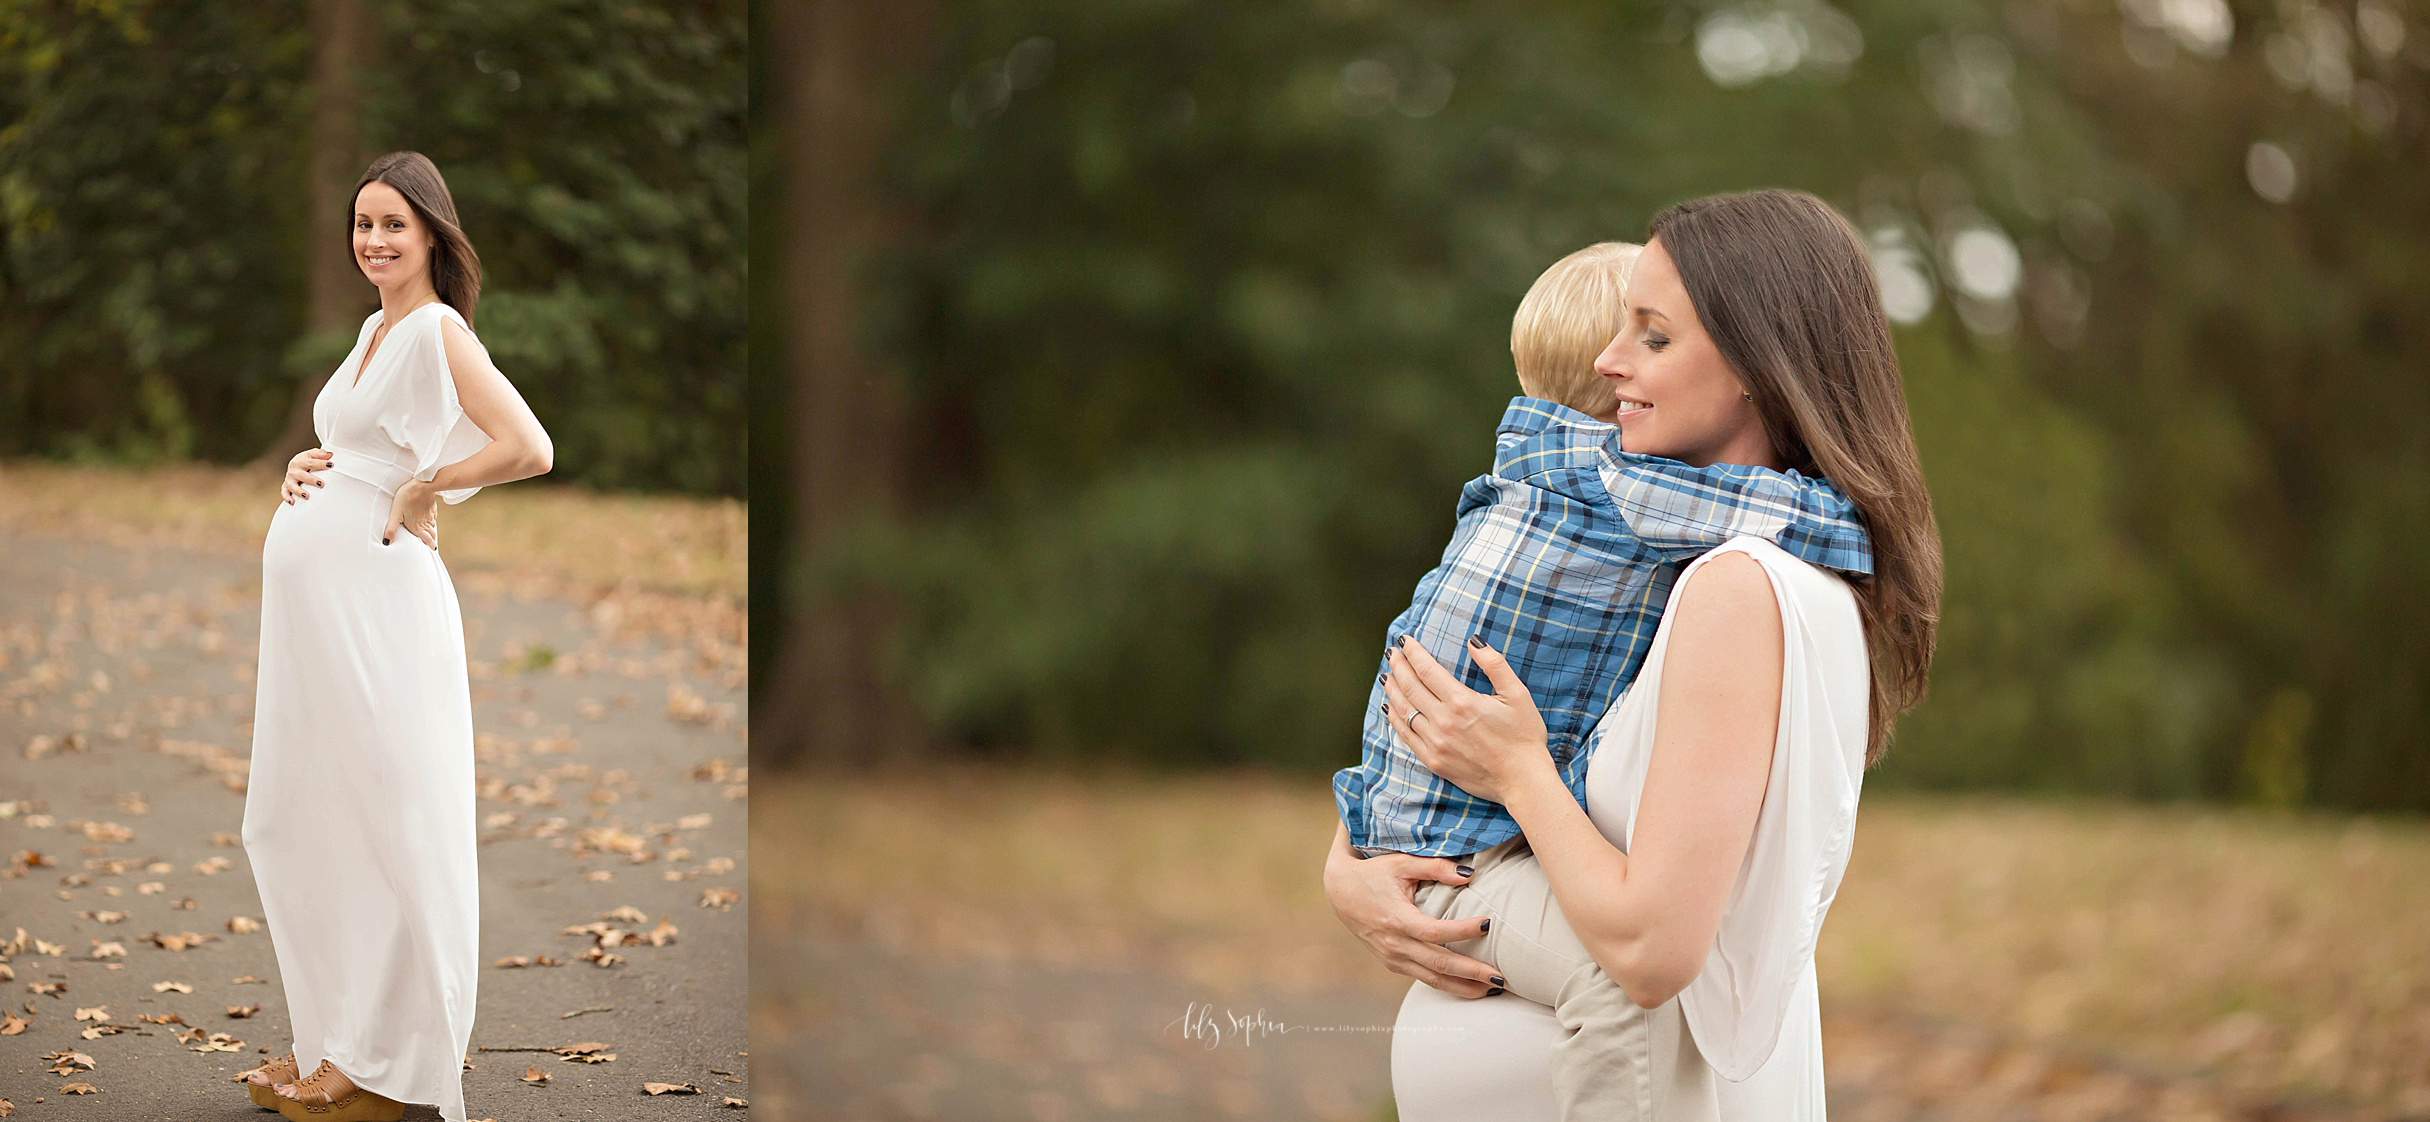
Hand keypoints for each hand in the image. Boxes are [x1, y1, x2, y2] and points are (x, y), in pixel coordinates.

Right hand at [281, 449, 331, 504]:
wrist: (295, 465)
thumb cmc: (306, 461)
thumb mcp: (312, 455)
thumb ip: (320, 454)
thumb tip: (329, 455)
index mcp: (300, 461)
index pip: (311, 462)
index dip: (321, 463)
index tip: (331, 465)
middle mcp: (294, 470)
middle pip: (302, 475)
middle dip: (311, 480)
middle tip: (321, 484)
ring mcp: (289, 479)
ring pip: (292, 486)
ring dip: (299, 491)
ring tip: (307, 496)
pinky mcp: (286, 486)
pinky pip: (285, 492)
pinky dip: (287, 497)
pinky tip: (292, 502)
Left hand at [383, 479, 439, 549]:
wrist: (422, 485)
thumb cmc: (406, 498)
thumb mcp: (395, 514)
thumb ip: (391, 529)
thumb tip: (387, 542)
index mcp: (417, 527)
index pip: (427, 540)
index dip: (430, 545)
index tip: (432, 549)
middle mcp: (426, 523)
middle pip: (432, 535)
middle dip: (432, 540)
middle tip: (432, 544)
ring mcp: (430, 515)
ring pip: (433, 526)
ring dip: (432, 530)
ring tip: (429, 532)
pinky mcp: (433, 508)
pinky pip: (433, 517)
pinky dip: (431, 520)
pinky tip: (428, 517)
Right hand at [1323, 824, 1501, 996]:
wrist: (1339, 892)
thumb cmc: (1373, 873)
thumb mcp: (1400, 863)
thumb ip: (1435, 867)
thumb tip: (1470, 874)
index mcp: (1396, 919)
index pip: (1435, 932)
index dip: (1463, 931)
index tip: (1488, 923)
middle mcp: (1394, 944)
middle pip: (1439, 965)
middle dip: (1472, 973)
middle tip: (1501, 977)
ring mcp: (1392, 958)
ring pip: (1432, 980)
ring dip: (1464, 987)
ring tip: (1493, 990)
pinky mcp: (1393, 963)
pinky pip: (1423, 978)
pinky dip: (1448, 985)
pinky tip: (1470, 986)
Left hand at [1383, 635, 1550, 804]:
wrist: (1522, 780)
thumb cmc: (1523, 736)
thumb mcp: (1517, 694)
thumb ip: (1494, 664)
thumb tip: (1473, 641)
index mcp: (1461, 702)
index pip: (1426, 670)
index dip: (1412, 652)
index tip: (1404, 640)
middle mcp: (1443, 721)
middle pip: (1410, 687)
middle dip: (1398, 666)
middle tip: (1392, 653)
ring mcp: (1435, 743)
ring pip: (1404, 710)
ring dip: (1392, 690)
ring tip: (1387, 676)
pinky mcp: (1433, 761)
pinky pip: (1406, 736)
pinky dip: (1394, 719)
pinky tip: (1390, 708)